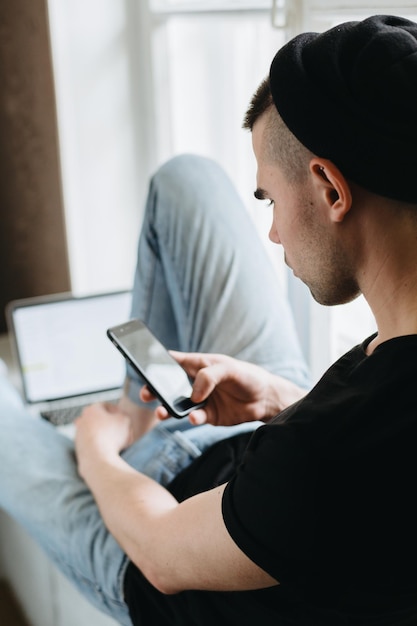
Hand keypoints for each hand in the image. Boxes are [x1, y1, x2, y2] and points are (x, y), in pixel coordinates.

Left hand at [74, 403, 131, 479]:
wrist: (98, 461)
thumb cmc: (111, 438)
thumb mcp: (125, 420)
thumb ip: (123, 415)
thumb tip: (121, 418)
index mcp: (91, 410)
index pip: (105, 406)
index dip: (117, 411)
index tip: (123, 418)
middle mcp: (81, 421)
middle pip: (98, 419)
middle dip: (109, 423)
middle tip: (120, 429)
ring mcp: (78, 436)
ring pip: (94, 432)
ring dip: (104, 435)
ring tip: (117, 443)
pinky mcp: (79, 449)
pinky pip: (92, 445)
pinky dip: (100, 446)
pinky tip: (109, 451)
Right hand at [140, 352, 305, 426]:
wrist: (267, 400)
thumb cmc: (249, 376)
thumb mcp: (230, 369)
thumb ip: (210, 377)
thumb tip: (194, 395)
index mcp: (199, 364)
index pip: (173, 361)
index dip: (157, 361)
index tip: (142, 364)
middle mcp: (197, 382)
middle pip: (169, 385)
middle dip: (155, 389)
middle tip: (146, 394)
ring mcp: (201, 400)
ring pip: (177, 404)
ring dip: (167, 408)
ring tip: (161, 412)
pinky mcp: (209, 416)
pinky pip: (194, 418)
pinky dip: (192, 418)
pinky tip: (193, 417)